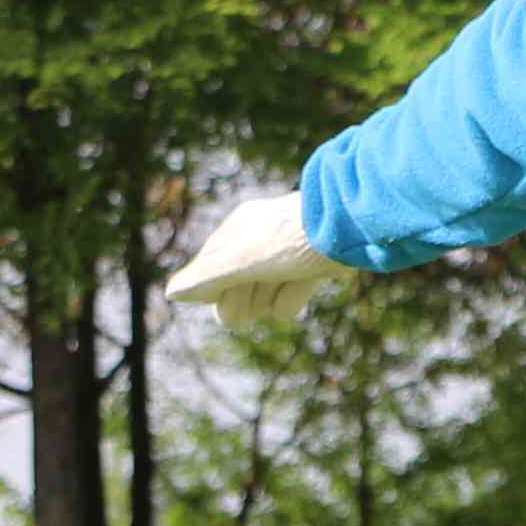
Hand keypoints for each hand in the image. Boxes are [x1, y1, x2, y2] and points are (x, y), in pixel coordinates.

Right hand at [165, 192, 341, 327]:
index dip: (217, 291)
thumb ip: (208, 278)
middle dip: (246, 298)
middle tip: (266, 279)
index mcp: (235, 232)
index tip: (233, 288)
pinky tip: (308, 282)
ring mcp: (283, 258)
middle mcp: (255, 243)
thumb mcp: (244, 259)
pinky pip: (288, 298)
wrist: (353, 227)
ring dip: (272, 298)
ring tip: (291, 278)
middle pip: (234, 291)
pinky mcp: (307, 271)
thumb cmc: (293, 238)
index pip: (207, 276)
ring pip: (262, 298)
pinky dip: (295, 297)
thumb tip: (172, 293)